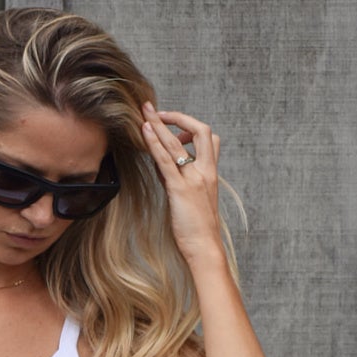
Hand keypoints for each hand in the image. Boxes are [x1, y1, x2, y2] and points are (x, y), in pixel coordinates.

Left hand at [140, 100, 222, 264]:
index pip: (209, 138)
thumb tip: (162, 166)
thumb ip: (178, 179)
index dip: (191, 128)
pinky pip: (166, 161)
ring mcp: (194, 179)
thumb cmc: (197, 229)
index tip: (175, 126)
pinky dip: (155, 144)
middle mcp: (206, 171)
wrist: (204, 247)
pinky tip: (145, 132)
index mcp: (211, 172)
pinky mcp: (180, 189)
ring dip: (159, 124)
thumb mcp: (190, 199)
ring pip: (177, 143)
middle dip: (176, 117)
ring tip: (145, 111)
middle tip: (155, 109)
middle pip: (199, 131)